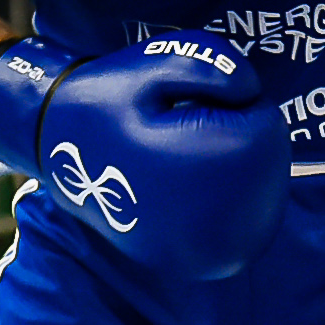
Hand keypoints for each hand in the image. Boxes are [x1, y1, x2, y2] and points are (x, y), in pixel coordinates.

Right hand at [0, 30, 289, 281]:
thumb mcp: (158, 60)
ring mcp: (210, 253)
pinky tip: (190, 186)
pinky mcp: (204, 264)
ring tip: (181, 157)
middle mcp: (214, 225)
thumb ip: (215, 65)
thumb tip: (252, 92)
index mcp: (206, 169)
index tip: (188, 105)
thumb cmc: (111, 98)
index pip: (266, 128)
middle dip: (237, 135)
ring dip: (237, 167)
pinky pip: (250, 222)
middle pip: (270, 162)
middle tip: (182, 129)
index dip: (231, 104)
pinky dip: (232, 196)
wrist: (55, 149)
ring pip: (264, 192)